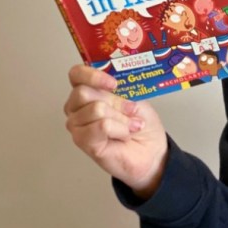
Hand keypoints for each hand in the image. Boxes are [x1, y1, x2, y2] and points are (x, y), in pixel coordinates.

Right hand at [63, 65, 167, 197]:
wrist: (151, 152)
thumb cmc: (141, 125)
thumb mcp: (135, 99)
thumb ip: (120, 89)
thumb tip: (112, 83)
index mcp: (89, 92)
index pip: (76, 75)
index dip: (92, 75)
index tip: (114, 84)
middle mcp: (77, 107)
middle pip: (83, 92)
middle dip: (115, 102)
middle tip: (132, 111)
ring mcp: (77, 125)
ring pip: (95, 110)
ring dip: (121, 118)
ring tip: (131, 126)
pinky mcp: (82, 141)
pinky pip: (100, 126)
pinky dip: (119, 129)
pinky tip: (124, 135)